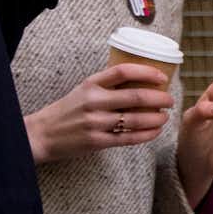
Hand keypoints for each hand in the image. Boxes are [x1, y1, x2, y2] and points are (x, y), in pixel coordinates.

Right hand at [26, 64, 173, 163]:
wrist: (42, 134)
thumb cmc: (67, 110)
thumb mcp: (83, 90)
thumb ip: (107, 85)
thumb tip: (140, 79)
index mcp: (91, 84)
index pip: (123, 71)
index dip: (146, 72)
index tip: (162, 76)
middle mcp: (94, 102)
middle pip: (135, 97)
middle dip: (159, 98)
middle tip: (169, 100)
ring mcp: (96, 123)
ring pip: (135, 120)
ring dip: (156, 118)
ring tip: (165, 116)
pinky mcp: (97, 142)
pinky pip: (128, 138)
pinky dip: (146, 135)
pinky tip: (155, 131)